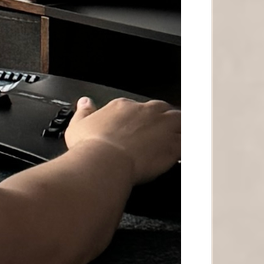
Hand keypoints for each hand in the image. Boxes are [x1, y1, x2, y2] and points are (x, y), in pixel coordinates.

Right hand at [61, 95, 187, 176]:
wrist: (104, 161)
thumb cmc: (91, 146)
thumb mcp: (78, 125)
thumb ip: (84, 111)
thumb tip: (84, 103)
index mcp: (124, 106)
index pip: (138, 107)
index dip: (139, 119)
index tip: (136, 129)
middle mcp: (146, 113)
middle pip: (163, 110)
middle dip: (163, 120)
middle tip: (157, 135)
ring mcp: (162, 127)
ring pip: (180, 122)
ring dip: (178, 131)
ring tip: (172, 142)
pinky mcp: (172, 145)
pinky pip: (185, 143)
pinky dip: (183, 149)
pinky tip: (178, 156)